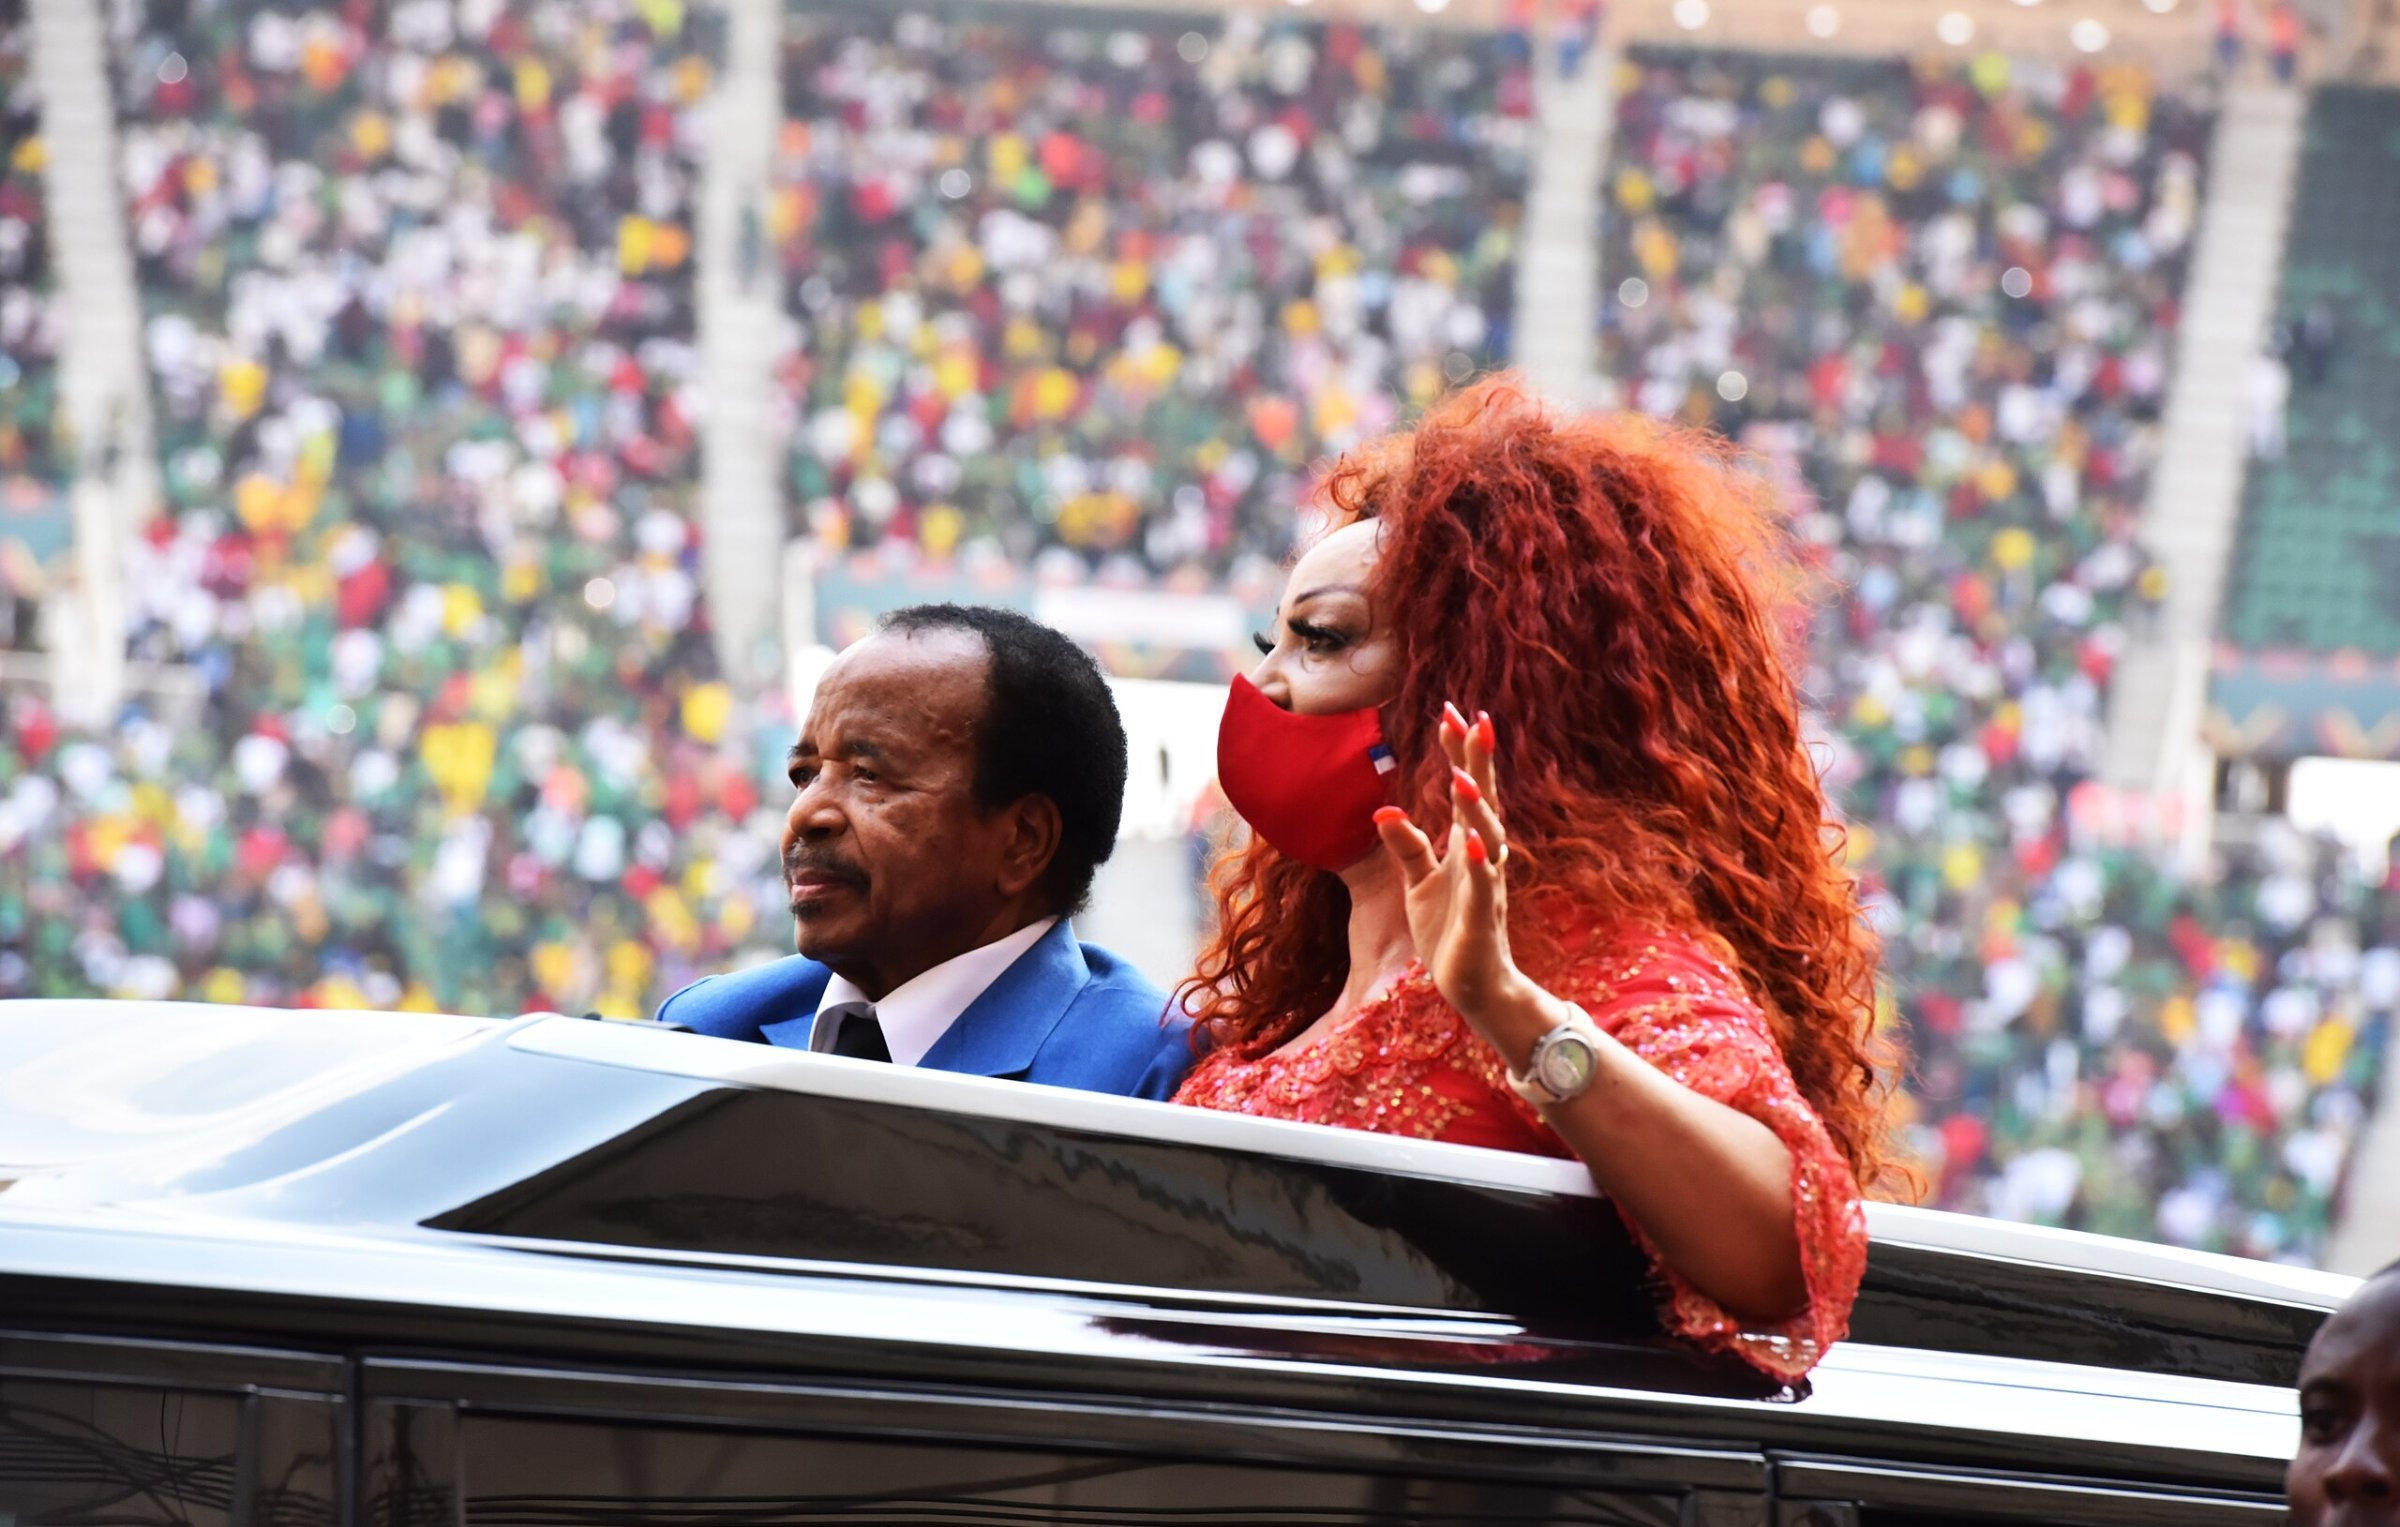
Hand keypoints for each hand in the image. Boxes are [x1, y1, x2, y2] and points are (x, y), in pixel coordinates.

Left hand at [1372, 703, 1526, 1031]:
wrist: (1476, 985)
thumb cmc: (1450, 930)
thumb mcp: (1418, 884)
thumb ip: (1406, 846)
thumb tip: (1384, 809)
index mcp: (1466, 845)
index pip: (1463, 791)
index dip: (1460, 753)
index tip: (1452, 712)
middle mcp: (1482, 857)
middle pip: (1482, 802)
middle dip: (1479, 762)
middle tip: (1474, 720)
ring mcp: (1485, 885)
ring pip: (1487, 838)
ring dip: (1476, 808)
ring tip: (1463, 776)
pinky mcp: (1482, 917)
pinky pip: (1482, 886)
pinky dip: (1477, 863)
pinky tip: (1470, 842)